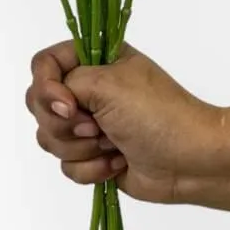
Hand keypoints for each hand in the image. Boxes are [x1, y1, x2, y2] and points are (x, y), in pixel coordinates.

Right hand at [25, 40, 221, 203]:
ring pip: (50, 139)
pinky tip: (118, 163)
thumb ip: (65, 84)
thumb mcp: (107, 83)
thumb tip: (56, 106)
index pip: (45, 64)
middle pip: (39, 105)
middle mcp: (88, 89)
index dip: (47, 88)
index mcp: (95, 60)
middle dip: (66, 125)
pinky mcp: (92, 156)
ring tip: (113, 144)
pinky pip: (67, 166)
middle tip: (96, 127)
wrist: (189, 161)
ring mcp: (89, 124)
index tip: (68, 106)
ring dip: (81, 148)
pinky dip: (91, 169)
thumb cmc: (157, 114)